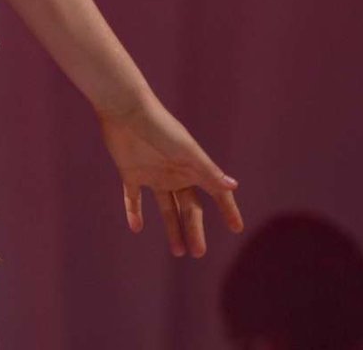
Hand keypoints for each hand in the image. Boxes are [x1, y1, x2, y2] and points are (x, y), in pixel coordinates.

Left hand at [95, 94, 243, 257]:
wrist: (125, 110)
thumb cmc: (159, 127)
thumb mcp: (186, 152)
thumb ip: (207, 171)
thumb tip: (234, 187)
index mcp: (192, 167)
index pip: (215, 193)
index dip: (227, 209)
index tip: (236, 228)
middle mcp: (175, 173)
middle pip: (189, 207)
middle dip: (195, 229)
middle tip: (199, 253)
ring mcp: (152, 174)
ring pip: (165, 208)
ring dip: (172, 228)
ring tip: (178, 252)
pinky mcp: (130, 172)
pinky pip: (133, 198)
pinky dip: (134, 212)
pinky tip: (136, 228)